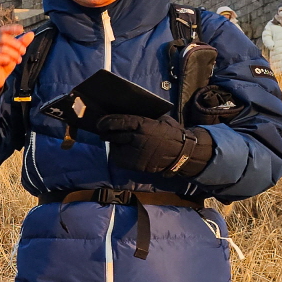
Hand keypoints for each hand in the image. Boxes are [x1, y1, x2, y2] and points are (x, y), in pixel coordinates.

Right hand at [0, 24, 34, 100]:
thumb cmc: (3, 66)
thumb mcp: (15, 53)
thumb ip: (21, 44)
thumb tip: (31, 34)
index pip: (2, 30)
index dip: (12, 28)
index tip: (21, 29)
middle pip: (4, 38)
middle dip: (16, 45)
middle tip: (23, 52)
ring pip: (3, 48)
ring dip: (14, 54)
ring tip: (17, 60)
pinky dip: (7, 59)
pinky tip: (9, 62)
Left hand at [95, 113, 213, 176]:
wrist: (181, 155)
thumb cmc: (171, 134)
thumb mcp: (159, 120)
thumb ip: (142, 118)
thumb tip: (125, 116)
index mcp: (143, 126)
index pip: (118, 122)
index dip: (107, 121)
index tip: (100, 122)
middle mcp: (136, 139)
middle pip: (113, 135)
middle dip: (107, 132)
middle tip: (103, 130)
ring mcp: (134, 154)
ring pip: (114, 147)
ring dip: (115, 143)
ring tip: (121, 141)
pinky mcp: (133, 165)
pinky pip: (119, 157)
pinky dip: (119, 153)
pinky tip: (126, 150)